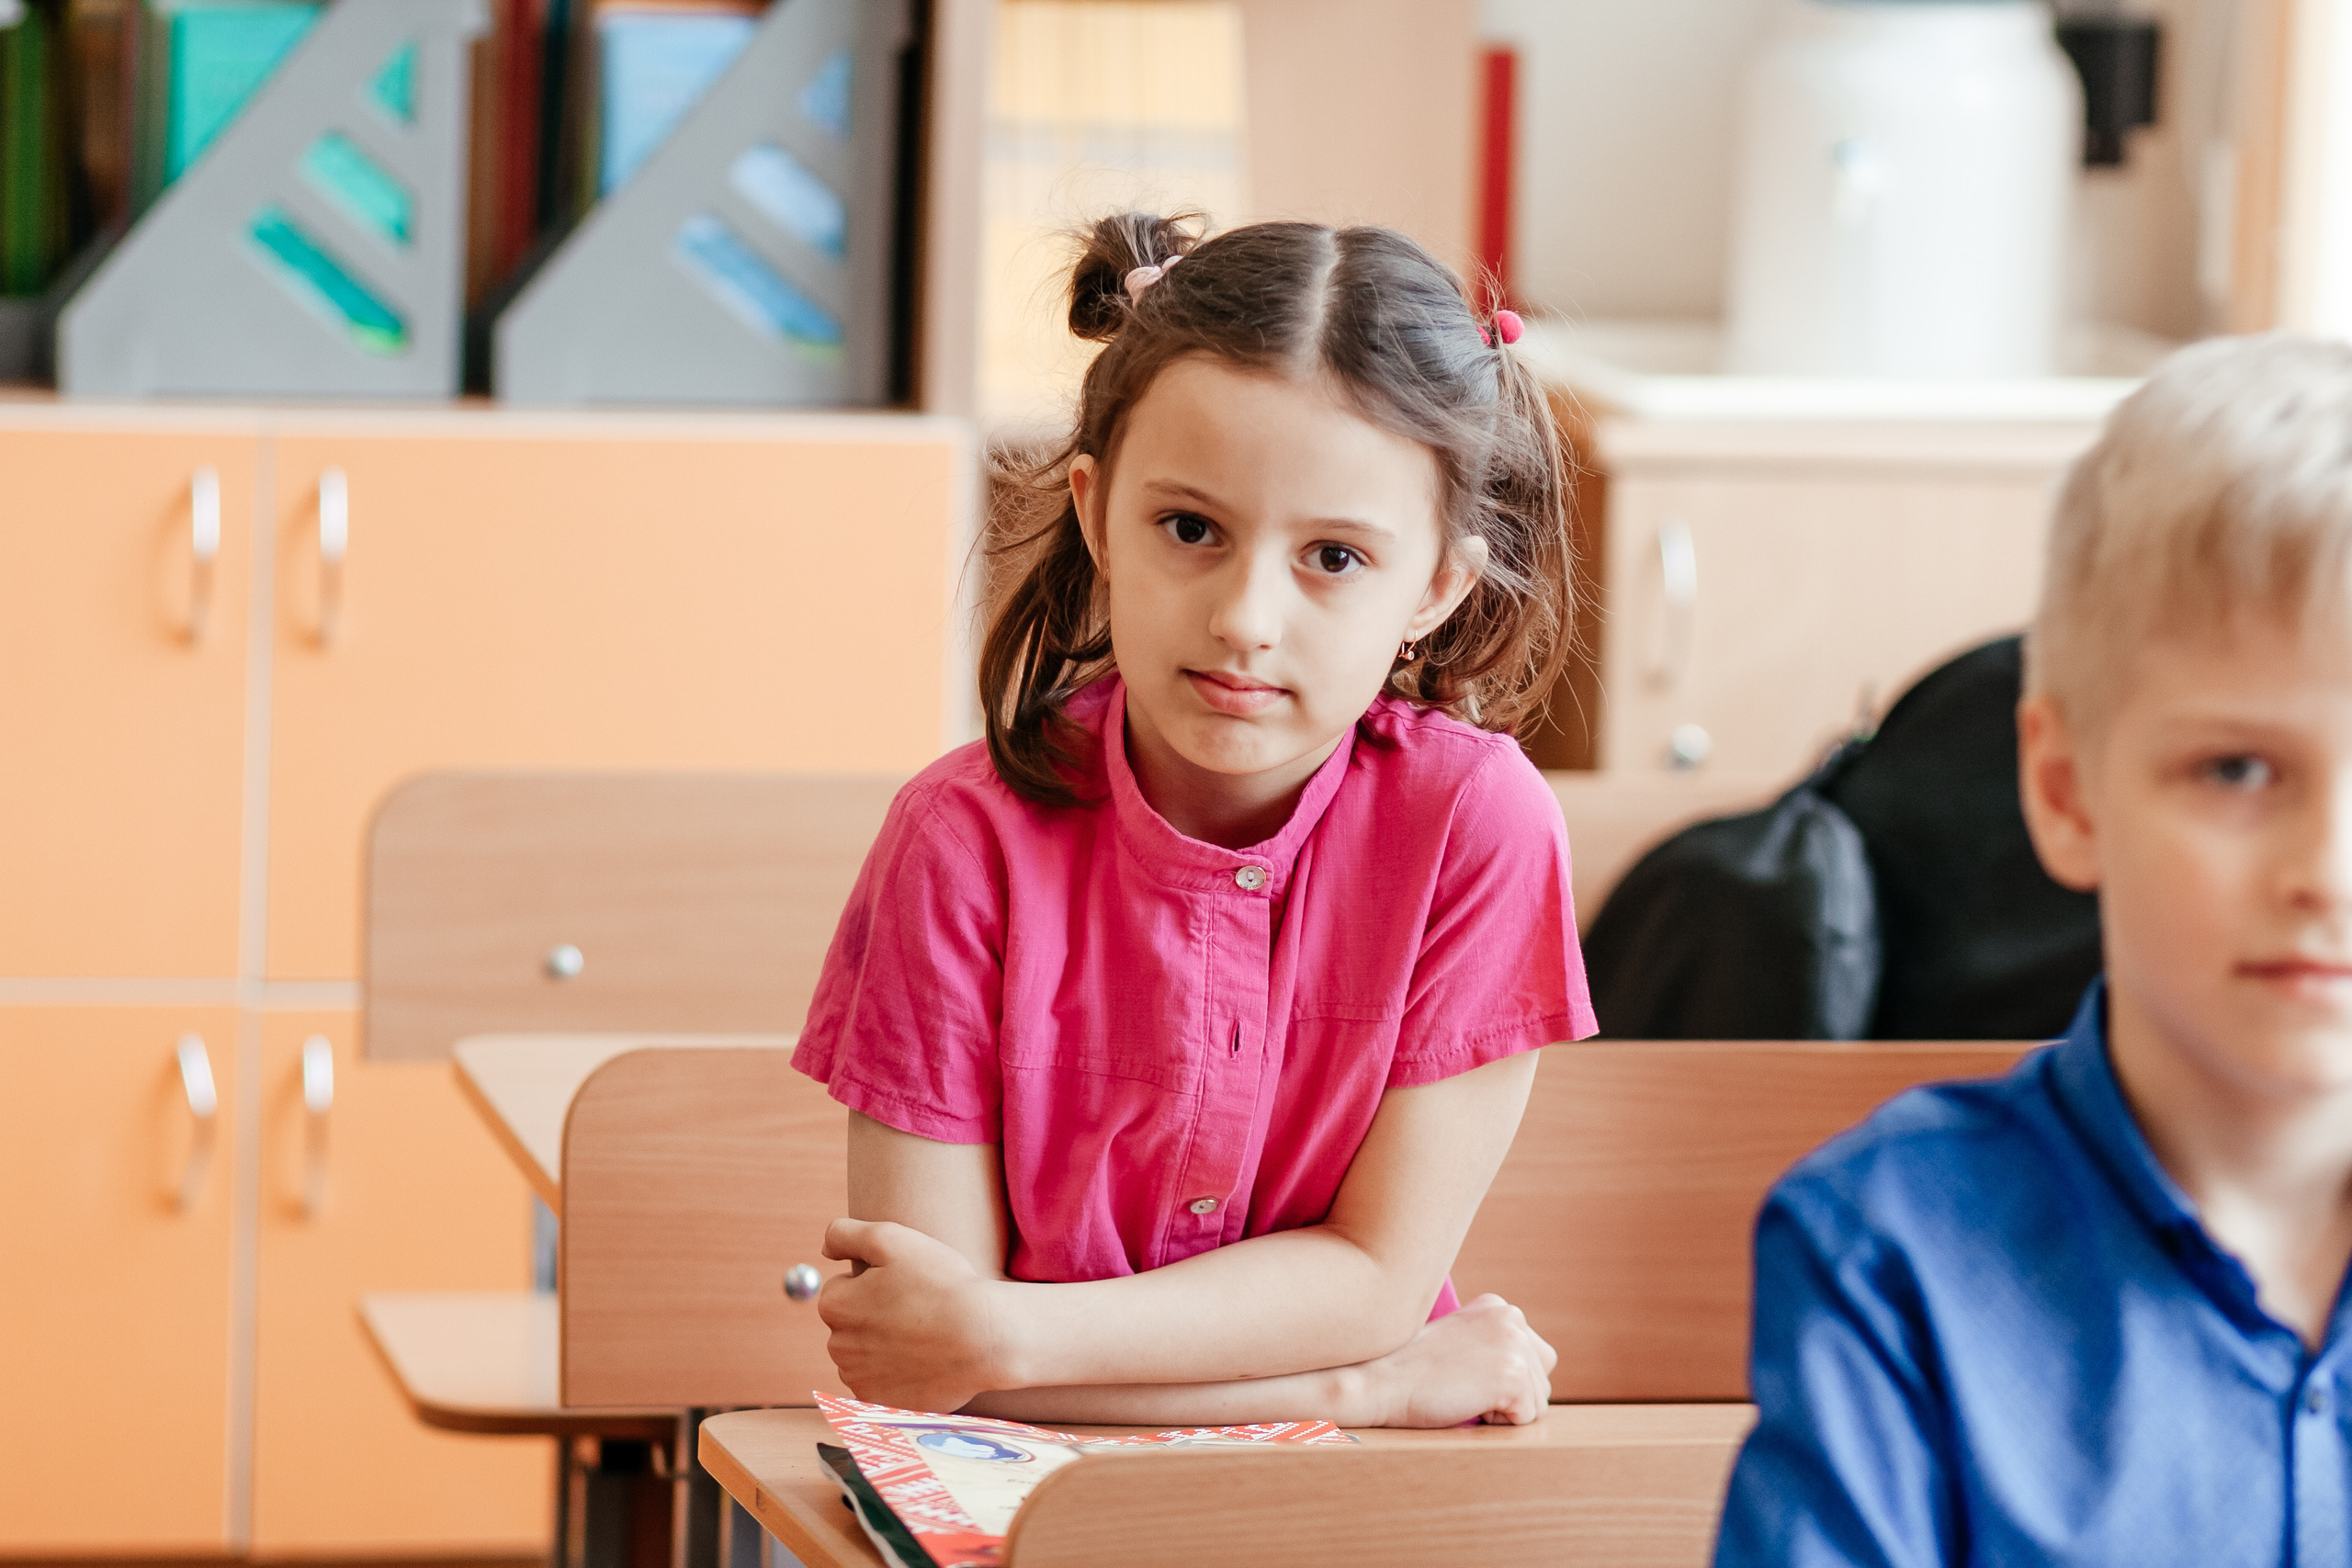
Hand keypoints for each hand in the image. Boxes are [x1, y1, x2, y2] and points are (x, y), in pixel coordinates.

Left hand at [818, 1218, 1008, 1411]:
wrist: (982, 1337)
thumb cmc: (941, 1284)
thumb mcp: (892, 1238)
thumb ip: (845, 1234)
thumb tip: (825, 1249)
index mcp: (834, 1305)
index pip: (841, 1287)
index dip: (874, 1281)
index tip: (903, 1285)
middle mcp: (837, 1346)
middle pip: (850, 1323)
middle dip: (873, 1314)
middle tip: (915, 1308)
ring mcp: (859, 1378)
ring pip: (863, 1354)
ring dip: (882, 1345)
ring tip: (921, 1335)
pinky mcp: (881, 1402)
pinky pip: (879, 1383)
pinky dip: (894, 1373)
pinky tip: (921, 1360)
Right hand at [1355, 1293, 1556, 1427]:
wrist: (1381, 1381)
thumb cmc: (1412, 1369)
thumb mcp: (1461, 1340)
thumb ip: (1495, 1345)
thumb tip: (1533, 1376)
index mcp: (1500, 1307)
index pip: (1536, 1357)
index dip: (1506, 1380)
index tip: (1468, 1375)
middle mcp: (1513, 1318)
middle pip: (1541, 1380)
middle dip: (1510, 1397)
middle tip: (1464, 1386)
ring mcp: (1514, 1345)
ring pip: (1538, 1402)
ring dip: (1504, 1411)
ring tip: (1464, 1393)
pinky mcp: (1512, 1376)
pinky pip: (1526, 1418)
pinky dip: (1498, 1423)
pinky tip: (1466, 1404)